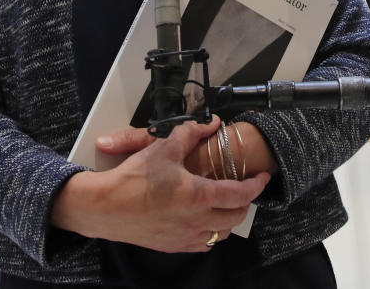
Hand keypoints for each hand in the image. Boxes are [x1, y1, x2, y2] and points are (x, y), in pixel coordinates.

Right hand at [54, 119, 269, 251]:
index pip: (241, 194)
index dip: (256, 185)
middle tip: (244, 189)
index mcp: (200, 196)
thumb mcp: (163, 148)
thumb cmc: (134, 177)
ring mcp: (186, 237)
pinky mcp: (172, 246)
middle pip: (235, 217)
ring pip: (220, 234)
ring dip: (228, 220)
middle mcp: (198, 221)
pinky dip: (209, 233)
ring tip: (224, 205)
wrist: (106, 208)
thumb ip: (190, 133)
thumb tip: (211, 123)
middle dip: (245, 203)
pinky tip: (201, 222)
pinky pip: (202, 244)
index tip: (263, 177)